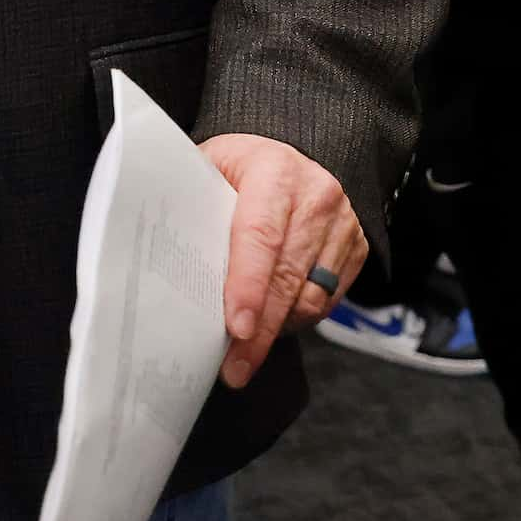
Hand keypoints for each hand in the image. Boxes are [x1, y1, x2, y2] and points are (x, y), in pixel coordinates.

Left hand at [201, 134, 366, 389]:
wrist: (291, 152)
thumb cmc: (239, 169)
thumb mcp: (210, 168)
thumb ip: (192, 206)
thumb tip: (163, 261)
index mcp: (274, 171)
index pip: (261, 235)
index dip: (248, 286)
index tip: (235, 328)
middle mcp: (316, 195)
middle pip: (287, 276)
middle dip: (259, 330)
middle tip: (234, 368)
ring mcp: (343, 223)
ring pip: (311, 296)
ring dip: (277, 330)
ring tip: (245, 354)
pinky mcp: (357, 248)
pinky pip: (328, 301)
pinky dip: (297, 320)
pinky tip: (271, 326)